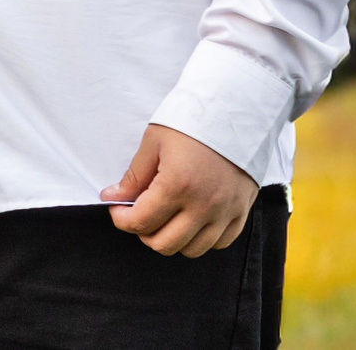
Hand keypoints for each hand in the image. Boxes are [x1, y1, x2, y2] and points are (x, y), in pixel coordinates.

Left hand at [102, 123, 256, 256]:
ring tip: (167, 215)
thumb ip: (134, 176)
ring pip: (192, 249)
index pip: (141, 222)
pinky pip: (220, 243)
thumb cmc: (192, 119)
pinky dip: (203, 238)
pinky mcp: (241, 210)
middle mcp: (203, 205)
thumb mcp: (154, 141)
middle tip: (140, 213)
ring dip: (173, 238)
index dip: (121, 219)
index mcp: (178, 185)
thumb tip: (114, 198)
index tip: (118, 209)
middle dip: (144, 232)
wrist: (235, 106)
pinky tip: (193, 218)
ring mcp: (225, 211)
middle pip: (165, 244)